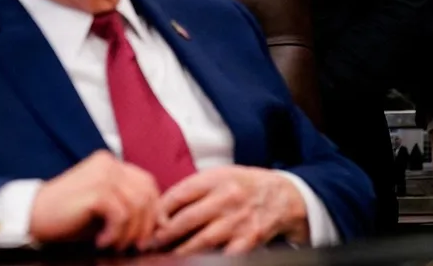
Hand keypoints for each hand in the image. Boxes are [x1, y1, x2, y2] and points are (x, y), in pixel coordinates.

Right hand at [30, 150, 162, 250]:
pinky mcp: (96, 190)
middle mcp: (109, 163)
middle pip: (147, 194)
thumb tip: (158, 224)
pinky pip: (122, 215)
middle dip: (145, 225)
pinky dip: (115, 233)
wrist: (32, 216)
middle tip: (133, 245)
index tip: (150, 234)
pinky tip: (101, 241)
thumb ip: (127, 207)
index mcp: (110, 163)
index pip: (147, 183)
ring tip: (113, 245)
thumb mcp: (103, 208)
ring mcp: (103, 174)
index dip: (154, 210)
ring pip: (137, 206)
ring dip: (129, 232)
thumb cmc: (66, 216)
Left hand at [152, 166, 307, 255]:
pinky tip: (196, 261)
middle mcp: (227, 198)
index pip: (179, 194)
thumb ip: (194, 189)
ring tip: (166, 256)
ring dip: (180, 251)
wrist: (283, 196)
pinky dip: (208, 259)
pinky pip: (225, 255)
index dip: (159, 210)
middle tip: (149, 243)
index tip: (149, 221)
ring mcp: (239, 221)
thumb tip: (162, 210)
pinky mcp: (250, 240)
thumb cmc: (245, 185)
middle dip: (164, 234)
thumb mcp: (220, 175)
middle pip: (187, 219)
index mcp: (216, 179)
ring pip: (202, 241)